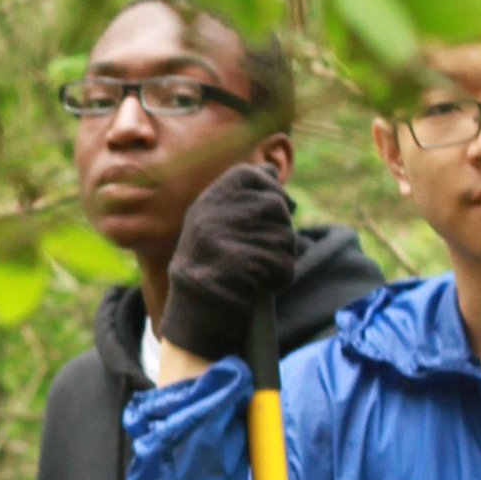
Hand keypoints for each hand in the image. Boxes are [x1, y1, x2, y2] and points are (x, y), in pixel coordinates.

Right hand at [160, 165, 297, 364]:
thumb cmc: (208, 264)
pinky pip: (285, 262)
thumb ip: (240, 195)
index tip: (270, 209)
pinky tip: (261, 284)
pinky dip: (280, 277)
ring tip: (257, 269)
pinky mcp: (246, 262)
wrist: (195, 310)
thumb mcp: (211, 221)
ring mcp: (229, 237)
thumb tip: (273, 170)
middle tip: (261, 249)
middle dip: (279, 228)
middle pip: (276, 205)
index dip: (269, 189)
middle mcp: (216, 214)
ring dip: (281, 255)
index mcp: (208, 201)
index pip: (250, 173)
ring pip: (285, 235)